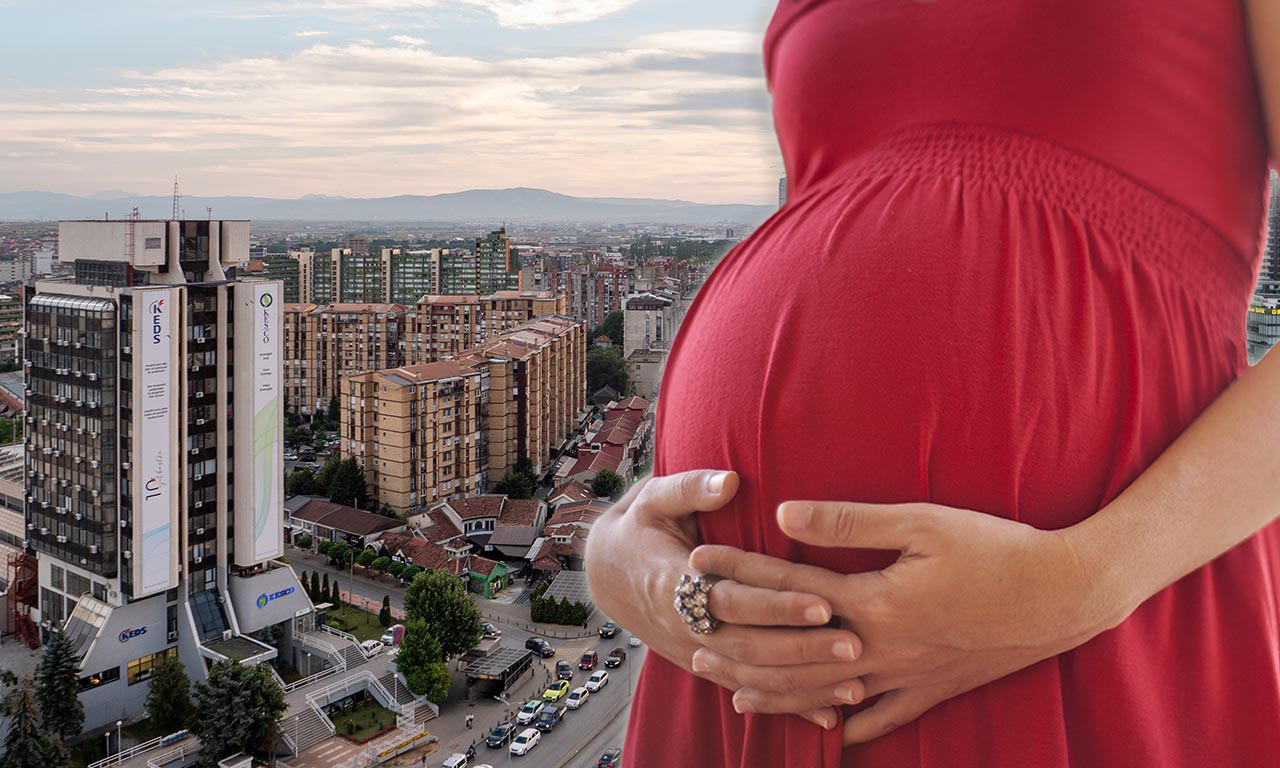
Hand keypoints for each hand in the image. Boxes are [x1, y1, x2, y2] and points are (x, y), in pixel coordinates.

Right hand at [584, 471, 864, 728]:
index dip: (777, 605)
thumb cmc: (638, 528)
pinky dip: (787, 705)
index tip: (823, 602)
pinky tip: (827, 716)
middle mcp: (685, 625)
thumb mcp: (652, 498)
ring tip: (855, 685)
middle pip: (748, 647)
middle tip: (854, 646)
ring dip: (802, 685)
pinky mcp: (705, 664)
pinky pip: (748, 690)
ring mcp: (694, 651)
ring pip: (751, 679)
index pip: (733, 599)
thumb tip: (731, 481)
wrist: (605, 573)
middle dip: (803, 649)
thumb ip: (690, 487)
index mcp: (674, 582)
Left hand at [690, 500, 1126, 743]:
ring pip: (825, 693)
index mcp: (872, 601)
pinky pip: (882, 718)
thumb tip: (785, 513)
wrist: (1065, 595)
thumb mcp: (922, 522)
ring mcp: (907, 676)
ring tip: (732, 695)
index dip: (739, 571)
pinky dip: (847, 726)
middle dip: (739, 647)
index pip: (786, 586)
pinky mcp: (935, 690)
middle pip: (792, 653)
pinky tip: (826, 733)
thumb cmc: (996, 549)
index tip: (698, 562)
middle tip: (693, 643)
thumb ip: (849, 521)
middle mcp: (880, 647)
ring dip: (775, 692)